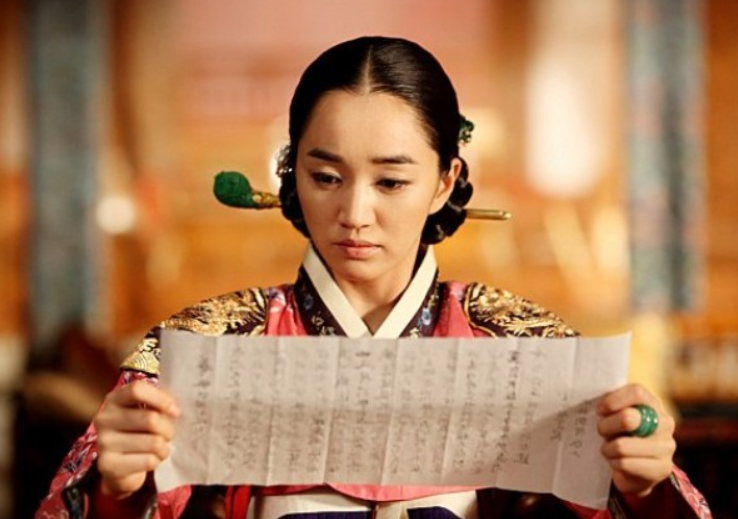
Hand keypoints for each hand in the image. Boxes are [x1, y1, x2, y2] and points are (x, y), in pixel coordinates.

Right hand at [93, 380, 179, 498]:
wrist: (120, 467)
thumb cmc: (139, 432)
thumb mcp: (146, 411)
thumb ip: (158, 403)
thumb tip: (173, 410)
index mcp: (114, 399)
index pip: (137, 390)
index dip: (161, 399)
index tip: (174, 411)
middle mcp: (104, 418)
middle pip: (151, 419)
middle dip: (168, 429)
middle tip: (167, 434)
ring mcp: (103, 442)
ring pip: (154, 442)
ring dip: (164, 447)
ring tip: (160, 448)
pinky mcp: (108, 465)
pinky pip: (149, 461)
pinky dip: (157, 461)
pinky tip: (151, 459)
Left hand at [597, 383, 675, 497]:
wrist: (633, 467)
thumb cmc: (619, 434)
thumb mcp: (615, 415)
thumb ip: (610, 406)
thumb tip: (599, 407)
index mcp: (652, 404)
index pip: (636, 392)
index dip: (613, 400)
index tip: (599, 410)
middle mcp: (664, 423)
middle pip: (628, 418)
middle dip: (606, 427)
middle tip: (601, 432)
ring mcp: (666, 447)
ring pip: (622, 446)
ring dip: (608, 449)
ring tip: (608, 450)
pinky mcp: (662, 468)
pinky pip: (625, 464)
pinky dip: (614, 464)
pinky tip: (616, 462)